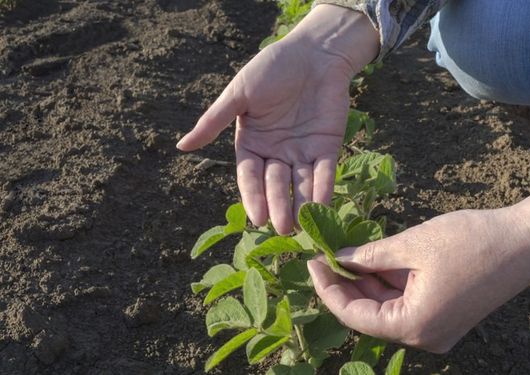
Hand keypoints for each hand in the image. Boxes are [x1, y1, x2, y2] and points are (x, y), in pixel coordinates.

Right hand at [177, 5, 378, 233]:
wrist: (314, 52)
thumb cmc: (272, 68)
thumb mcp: (239, 94)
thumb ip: (214, 121)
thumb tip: (181, 147)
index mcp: (252, 144)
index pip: (250, 177)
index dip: (253, 197)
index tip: (257, 218)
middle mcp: (276, 153)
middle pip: (276, 185)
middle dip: (278, 206)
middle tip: (281, 227)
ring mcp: (302, 152)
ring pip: (301, 183)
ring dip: (301, 204)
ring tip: (301, 224)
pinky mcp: (328, 147)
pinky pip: (325, 171)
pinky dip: (324, 187)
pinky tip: (323, 204)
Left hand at [308, 167, 529, 351]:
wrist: (526, 241)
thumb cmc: (471, 241)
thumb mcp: (412, 245)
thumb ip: (370, 256)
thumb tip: (338, 258)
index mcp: (413, 326)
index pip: (354, 316)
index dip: (328, 289)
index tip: (312, 261)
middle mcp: (423, 336)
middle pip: (370, 315)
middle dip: (345, 285)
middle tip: (325, 255)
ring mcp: (436, 329)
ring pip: (387, 308)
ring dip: (366, 282)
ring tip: (345, 253)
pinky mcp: (445, 316)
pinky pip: (406, 303)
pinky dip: (388, 283)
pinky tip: (373, 260)